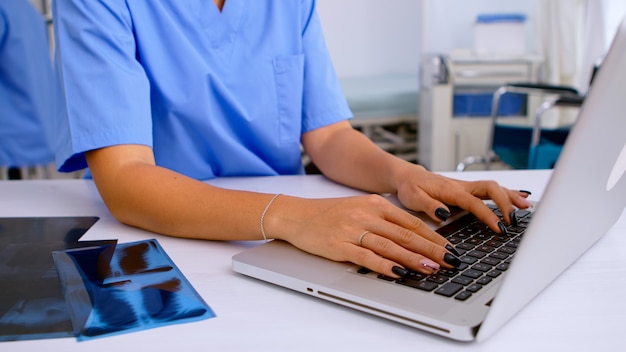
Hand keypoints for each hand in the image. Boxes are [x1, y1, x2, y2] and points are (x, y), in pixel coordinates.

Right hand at [269, 195, 460, 278]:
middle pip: (406, 234)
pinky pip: (367, 257)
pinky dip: (385, 265)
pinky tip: (399, 273)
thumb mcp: (360, 208)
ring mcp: (353, 230)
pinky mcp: (340, 246)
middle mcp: (367, 215)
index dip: (433, 237)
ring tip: (431, 269)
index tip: (450, 248)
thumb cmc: (328, 214)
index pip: (411, 222)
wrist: (296, 215)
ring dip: (413, 259)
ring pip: (390, 245)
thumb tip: (412, 235)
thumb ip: (384, 218)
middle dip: (431, 250)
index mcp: (375, 203)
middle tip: (451, 261)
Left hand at [394, 165, 531, 232]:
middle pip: (491, 189)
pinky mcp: (468, 190)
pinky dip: (507, 193)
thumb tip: (443, 213)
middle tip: (514, 220)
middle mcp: (462, 186)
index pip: (474, 202)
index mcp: (450, 190)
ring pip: (494, 188)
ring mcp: (466, 187)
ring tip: (526, 208)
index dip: (488, 215)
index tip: (499, 227)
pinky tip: (521, 197)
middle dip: (506, 203)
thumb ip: (429, 206)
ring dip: (511, 196)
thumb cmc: (410, 188)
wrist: (408, 177)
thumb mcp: (413, 198)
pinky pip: (491, 190)